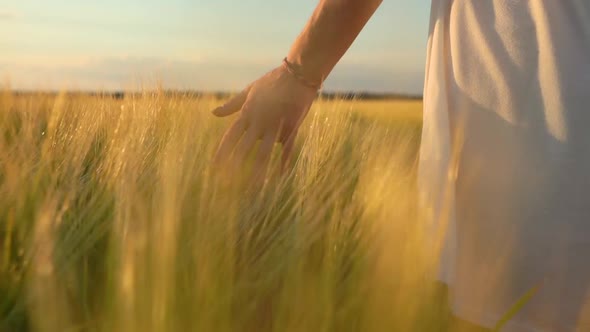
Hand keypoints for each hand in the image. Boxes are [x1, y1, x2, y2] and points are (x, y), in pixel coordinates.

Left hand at [212, 65, 316, 179]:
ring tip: (254, 188)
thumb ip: (232, 105)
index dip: (223, 153)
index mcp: (248, 113)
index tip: (215, 167)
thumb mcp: (249, 91)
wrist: (298, 75)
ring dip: (259, 171)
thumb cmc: (272, 81)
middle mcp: (260, 122)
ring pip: (265, 152)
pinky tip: (280, 175)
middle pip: (245, 148)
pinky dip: (284, 162)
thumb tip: (214, 113)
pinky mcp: (292, 128)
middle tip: (228, 183)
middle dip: (236, 166)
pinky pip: (287, 148)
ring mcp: (276, 126)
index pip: (231, 137)